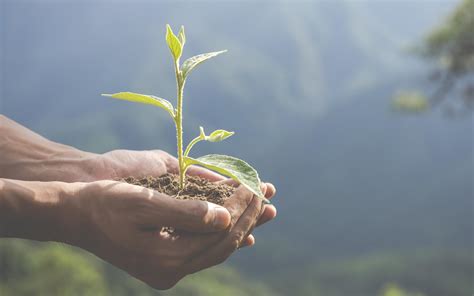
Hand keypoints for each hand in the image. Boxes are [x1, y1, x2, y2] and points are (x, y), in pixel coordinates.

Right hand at [67, 179, 265, 288]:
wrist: (74, 216)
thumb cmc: (105, 203)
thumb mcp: (144, 203)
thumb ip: (186, 212)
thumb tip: (225, 217)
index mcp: (167, 258)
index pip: (220, 234)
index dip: (242, 208)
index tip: (256, 185)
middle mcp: (171, 270)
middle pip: (224, 244)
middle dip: (248, 217)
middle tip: (268, 193)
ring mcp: (168, 269)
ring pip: (217, 248)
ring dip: (241, 225)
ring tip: (265, 208)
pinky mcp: (164, 262)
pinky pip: (204, 250)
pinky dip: (223, 236)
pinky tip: (241, 230)